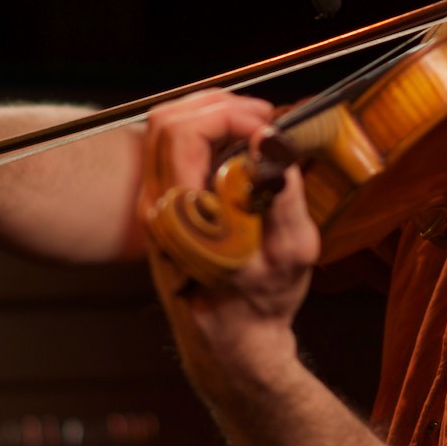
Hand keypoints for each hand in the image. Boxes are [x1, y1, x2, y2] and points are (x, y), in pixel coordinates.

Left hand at [139, 89, 320, 396]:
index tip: (268, 129)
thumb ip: (282, 198)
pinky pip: (170, 148)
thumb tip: (271, 144)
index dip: (232, 117)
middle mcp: (158, 208)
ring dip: (210, 114)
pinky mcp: (162, 205)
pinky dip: (204, 132)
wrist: (233, 338)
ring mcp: (155, 206)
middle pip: (167, 121)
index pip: (185, 134)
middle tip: (263, 118)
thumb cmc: (264, 302)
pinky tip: (236, 141)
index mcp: (182, 217)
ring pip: (163, 130)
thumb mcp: (291, 253)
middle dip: (220, 107)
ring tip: (253, 124)